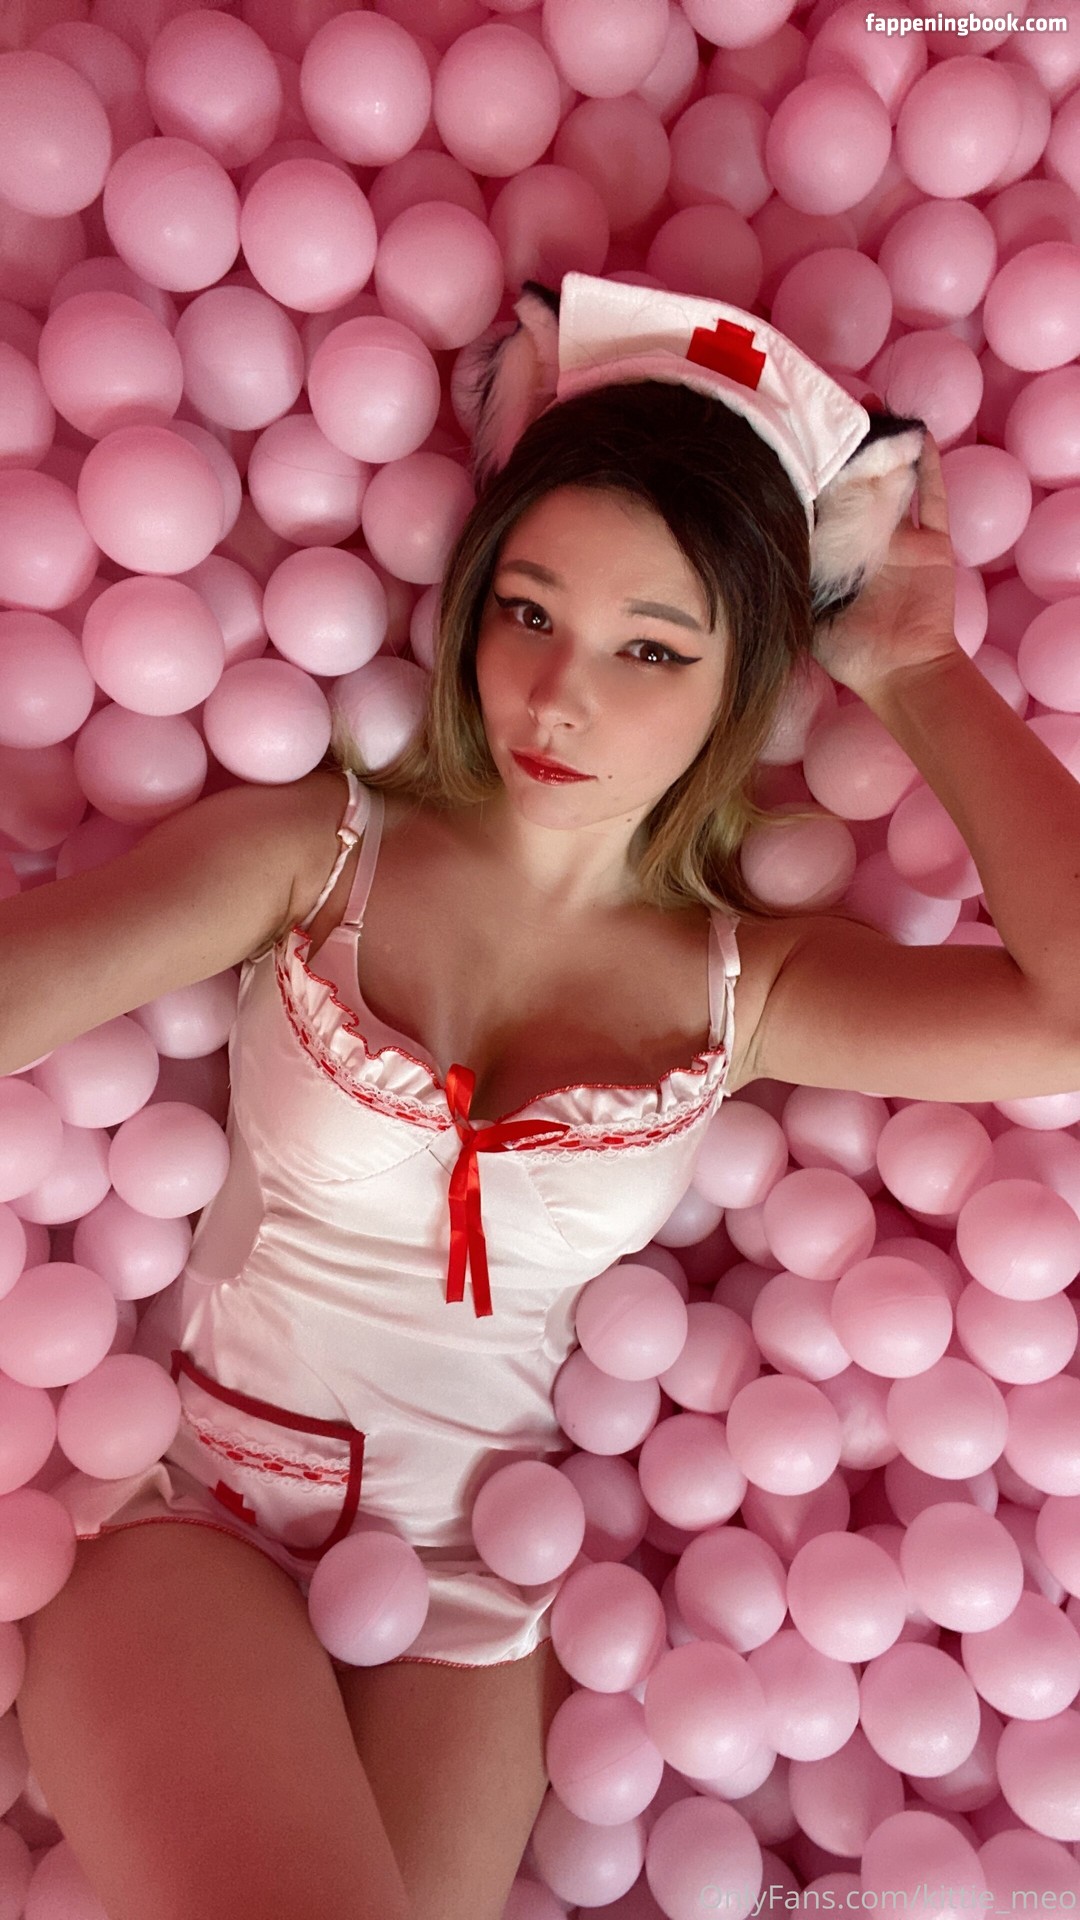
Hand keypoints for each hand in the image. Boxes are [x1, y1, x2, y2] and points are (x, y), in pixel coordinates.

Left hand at [811, 423, 960, 699]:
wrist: (901, 669)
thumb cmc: (848, 649)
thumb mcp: (803, 608)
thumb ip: (786, 574)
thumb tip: (749, 541)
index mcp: (834, 553)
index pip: (818, 503)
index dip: (808, 471)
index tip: (792, 436)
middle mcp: (865, 539)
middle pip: (854, 481)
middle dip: (843, 446)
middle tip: (828, 407)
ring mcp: (900, 537)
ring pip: (893, 478)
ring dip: (883, 444)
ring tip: (869, 406)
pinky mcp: (932, 542)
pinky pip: (932, 496)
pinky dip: (927, 464)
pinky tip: (916, 432)